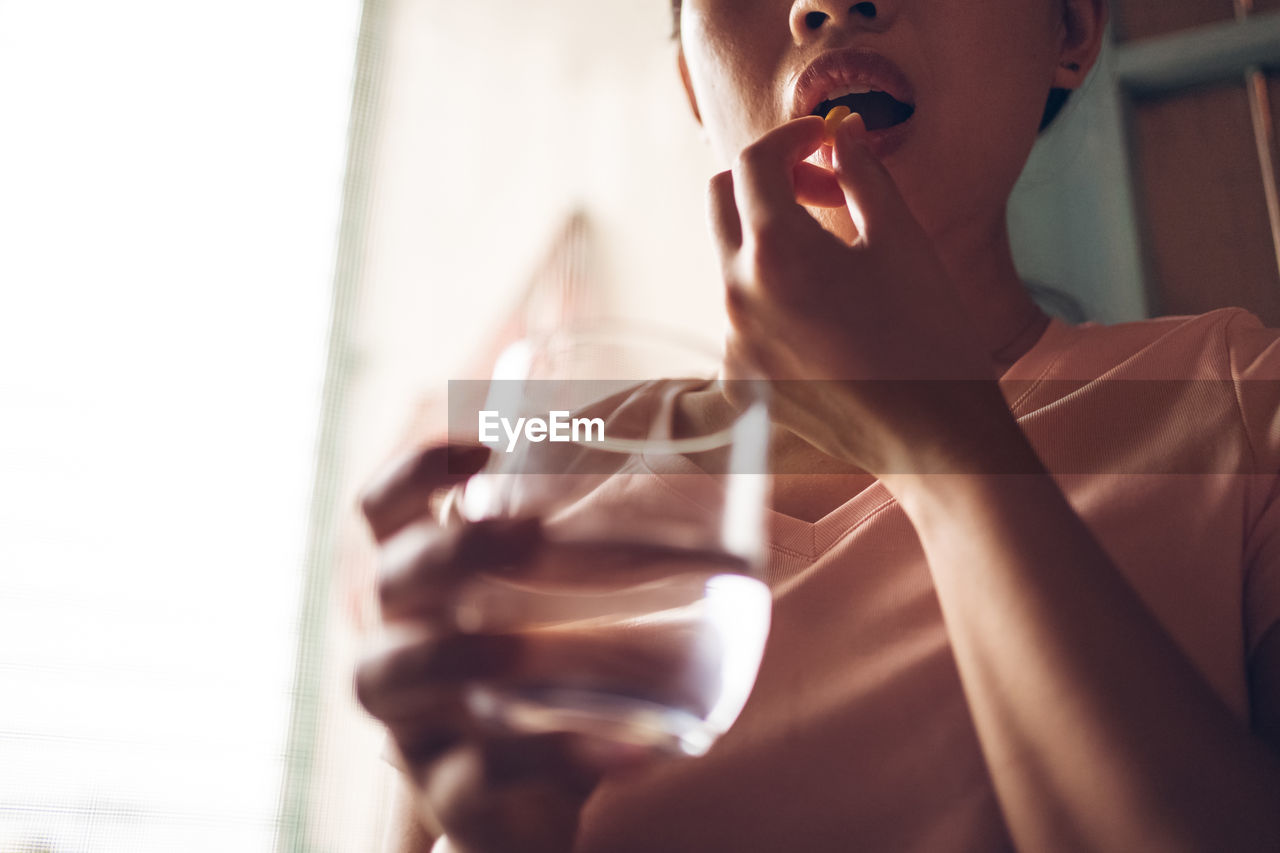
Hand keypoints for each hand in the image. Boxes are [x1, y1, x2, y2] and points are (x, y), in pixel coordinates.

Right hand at [354, 444, 653, 852]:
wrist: (540, 804)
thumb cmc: (562, 677)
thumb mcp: (579, 601)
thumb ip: (627, 531)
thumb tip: (741, 414)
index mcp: (426, 588)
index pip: (383, 511)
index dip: (418, 470)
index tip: (487, 447)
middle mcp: (400, 644)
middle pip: (388, 580)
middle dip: (451, 551)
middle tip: (531, 537)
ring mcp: (416, 725)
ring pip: (387, 675)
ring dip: (461, 652)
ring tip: (528, 650)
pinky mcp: (455, 797)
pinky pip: (476, 781)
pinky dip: (548, 759)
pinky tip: (619, 749)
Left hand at [711, 113, 1011, 476]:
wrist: (932, 439)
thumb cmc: (929, 336)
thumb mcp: (902, 240)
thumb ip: (862, 173)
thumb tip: (841, 132)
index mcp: (776, 252)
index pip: (754, 162)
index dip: (792, 137)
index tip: (825, 141)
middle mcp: (737, 295)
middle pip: (722, 201)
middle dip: (767, 180)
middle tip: (825, 191)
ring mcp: (731, 342)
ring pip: (733, 260)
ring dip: (771, 241)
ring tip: (836, 264)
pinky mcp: (736, 379)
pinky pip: (740, 315)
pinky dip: (772, 298)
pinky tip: (825, 320)